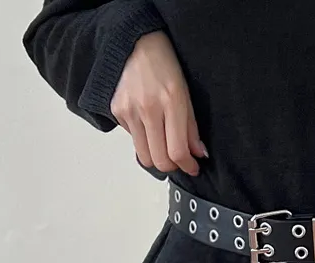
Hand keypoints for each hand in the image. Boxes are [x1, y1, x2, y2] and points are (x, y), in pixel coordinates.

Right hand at [110, 31, 206, 175]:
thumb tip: (198, 154)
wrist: (134, 42)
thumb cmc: (162, 63)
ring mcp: (130, 111)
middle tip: (178, 161)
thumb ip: (191, 127)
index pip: (177, 150)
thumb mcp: (185, 92)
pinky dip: (143, 140)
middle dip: (172, 167)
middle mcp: (148, 109)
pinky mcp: (117, 112)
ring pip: (144, 157)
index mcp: (170, 101)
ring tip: (164, 147)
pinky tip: (148, 126)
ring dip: (156, 158)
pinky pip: (132, 140)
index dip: (187, 166)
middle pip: (160, 160)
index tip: (192, 168)